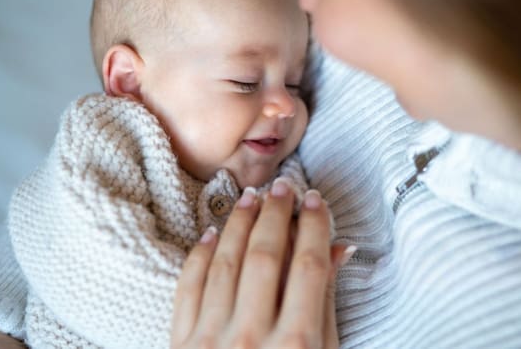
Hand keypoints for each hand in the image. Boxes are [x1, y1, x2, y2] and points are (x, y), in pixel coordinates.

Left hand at [170, 179, 354, 348]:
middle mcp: (252, 339)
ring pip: (225, 265)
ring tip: (251, 197)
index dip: (314, 227)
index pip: (308, 267)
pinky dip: (201, 256)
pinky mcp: (182, 344)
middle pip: (265, 257)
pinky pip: (189, 289)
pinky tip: (213, 232)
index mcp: (296, 344)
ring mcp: (212, 341)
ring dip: (238, 224)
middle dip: (275, 214)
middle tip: (283, 186)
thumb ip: (326, 306)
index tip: (315, 201)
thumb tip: (337, 249)